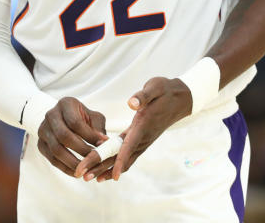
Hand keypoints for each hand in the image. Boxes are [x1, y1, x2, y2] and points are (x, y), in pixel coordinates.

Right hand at [36, 97, 106, 176]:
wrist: (62, 118)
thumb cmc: (82, 118)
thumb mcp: (93, 117)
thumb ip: (98, 129)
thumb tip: (105, 144)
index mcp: (65, 104)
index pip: (75, 122)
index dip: (89, 135)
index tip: (103, 145)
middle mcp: (51, 115)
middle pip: (64, 136)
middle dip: (81, 150)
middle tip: (95, 160)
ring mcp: (43, 130)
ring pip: (56, 150)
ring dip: (73, 162)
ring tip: (87, 170)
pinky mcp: (40, 144)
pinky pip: (52, 159)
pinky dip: (65, 168)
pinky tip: (77, 172)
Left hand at [75, 76, 191, 181]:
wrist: (179, 98)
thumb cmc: (165, 91)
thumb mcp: (155, 87)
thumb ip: (142, 96)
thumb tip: (131, 103)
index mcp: (143, 125)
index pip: (129, 146)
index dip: (119, 161)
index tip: (111, 176)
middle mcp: (143, 137)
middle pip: (121, 157)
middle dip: (103, 167)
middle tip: (84, 176)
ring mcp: (142, 140)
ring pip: (123, 160)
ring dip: (106, 169)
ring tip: (90, 177)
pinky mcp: (140, 139)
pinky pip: (126, 155)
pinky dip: (114, 164)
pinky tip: (104, 170)